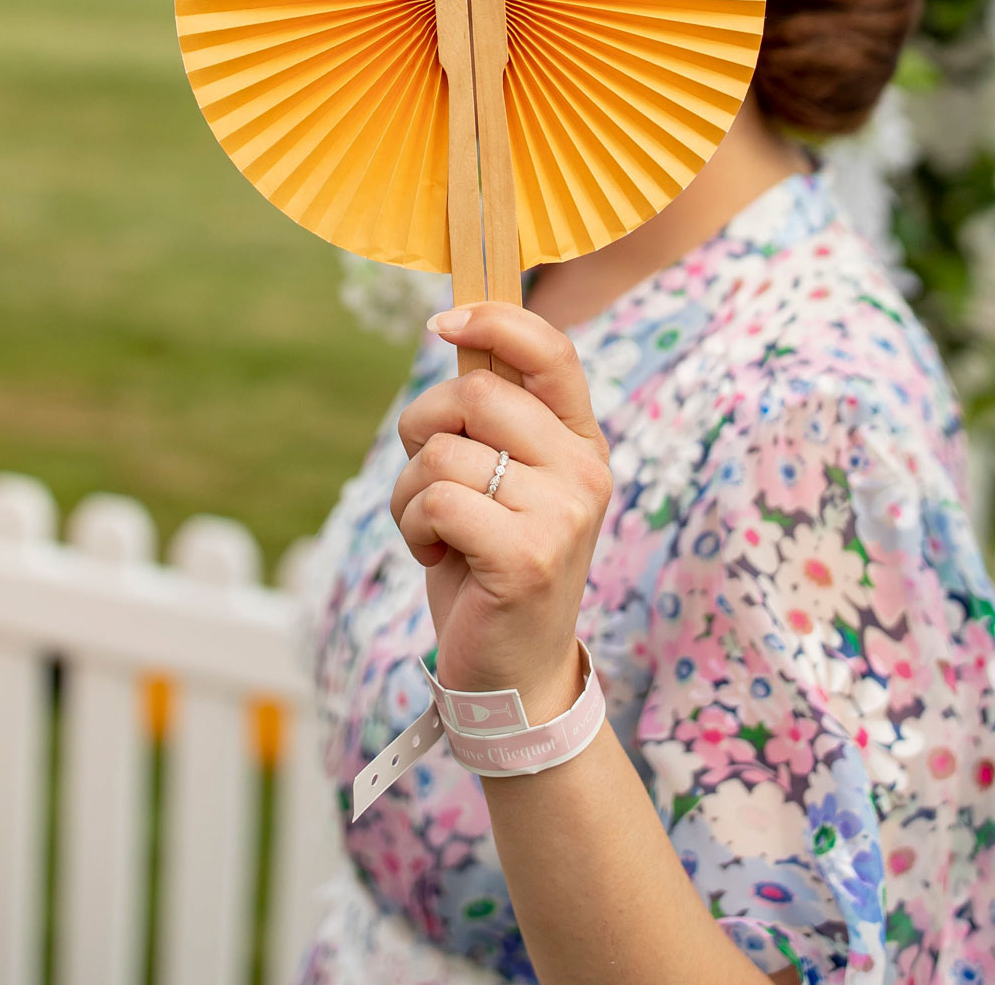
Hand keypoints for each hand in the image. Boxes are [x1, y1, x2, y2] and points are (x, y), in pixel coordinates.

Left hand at [390, 301, 611, 724]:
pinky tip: (433, 555)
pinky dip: (412, 525)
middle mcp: (584, 472)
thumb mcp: (503, 481)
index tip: (442, 324)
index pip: (552, 352)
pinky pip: (436, 500)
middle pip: (476, 392)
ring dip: (411, 491)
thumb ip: (492, 418)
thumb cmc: (491, 564)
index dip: (496, 320)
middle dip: (424, 424)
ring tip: (435, 530)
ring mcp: (561, 514)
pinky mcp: (526, 557)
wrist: (515, 674)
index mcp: (581, 442)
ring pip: (443, 451)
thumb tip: (457, 327)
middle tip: (427, 472)